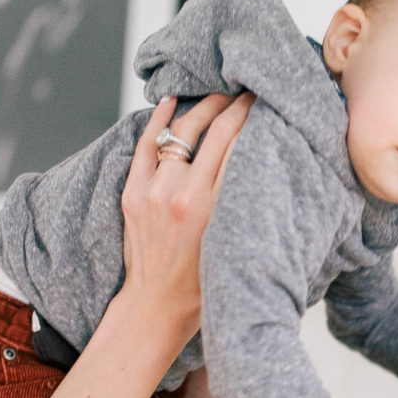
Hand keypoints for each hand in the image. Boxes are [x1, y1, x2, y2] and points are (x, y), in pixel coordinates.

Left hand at [120, 93, 252, 341]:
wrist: (156, 306)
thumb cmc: (204, 283)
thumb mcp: (235, 240)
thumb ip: (242, 200)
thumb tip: (260, 157)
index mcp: (212, 208)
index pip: (236, 144)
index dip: (252, 116)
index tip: (265, 101)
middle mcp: (180, 194)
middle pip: (212, 131)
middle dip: (233, 105)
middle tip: (248, 91)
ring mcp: (152, 191)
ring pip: (181, 132)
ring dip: (202, 108)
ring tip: (219, 95)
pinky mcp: (132, 193)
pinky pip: (146, 144)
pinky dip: (159, 119)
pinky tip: (173, 100)